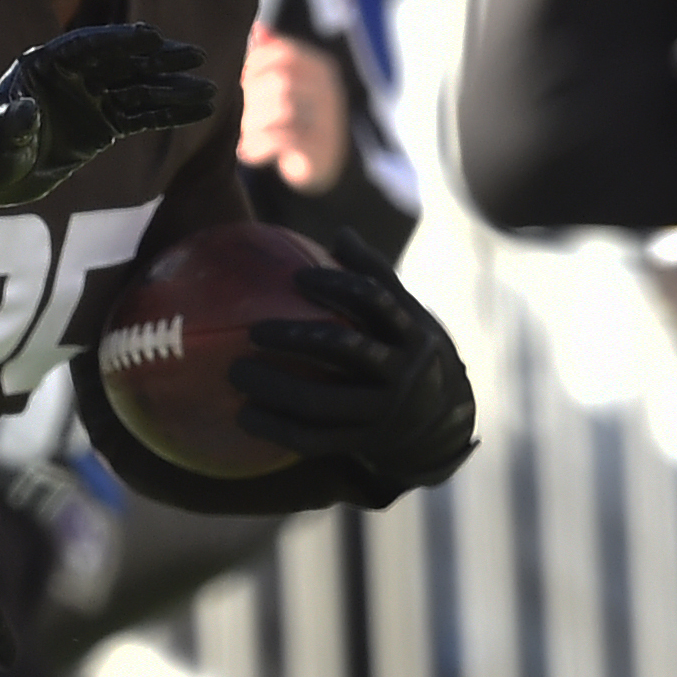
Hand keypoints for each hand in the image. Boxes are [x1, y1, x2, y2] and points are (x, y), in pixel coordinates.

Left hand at [0, 23, 213, 211]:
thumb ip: (10, 125)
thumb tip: (25, 111)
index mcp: (44, 65)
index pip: (89, 47)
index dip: (121, 42)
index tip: (153, 38)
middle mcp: (72, 76)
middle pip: (122, 62)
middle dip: (159, 60)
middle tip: (195, 56)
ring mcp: (90, 99)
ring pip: (138, 89)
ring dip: (173, 91)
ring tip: (210, 92)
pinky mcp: (102, 126)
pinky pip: (140, 116)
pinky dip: (168, 114)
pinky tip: (199, 110)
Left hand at [230, 227, 478, 504]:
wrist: (442, 425)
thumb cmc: (411, 356)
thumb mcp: (408, 318)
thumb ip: (377, 278)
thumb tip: (340, 233)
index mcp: (412, 333)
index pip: (375, 300)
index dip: (338, 285)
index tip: (298, 278)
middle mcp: (402, 373)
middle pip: (346, 349)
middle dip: (296, 337)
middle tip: (253, 330)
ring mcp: (382, 413)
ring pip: (321, 401)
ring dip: (274, 387)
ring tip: (234, 373)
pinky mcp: (363, 443)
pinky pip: (313, 440)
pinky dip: (276, 428)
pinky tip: (243, 417)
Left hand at [237, 24, 348, 194]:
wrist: (320, 166)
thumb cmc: (294, 119)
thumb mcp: (285, 85)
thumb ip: (271, 57)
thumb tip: (258, 28)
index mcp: (320, 68)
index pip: (283, 52)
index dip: (253, 65)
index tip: (238, 83)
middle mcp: (330, 91)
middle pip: (280, 80)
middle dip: (251, 98)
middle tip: (237, 115)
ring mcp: (329, 121)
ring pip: (282, 108)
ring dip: (252, 123)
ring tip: (242, 135)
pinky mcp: (320, 150)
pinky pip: (284, 140)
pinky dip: (259, 146)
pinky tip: (247, 152)